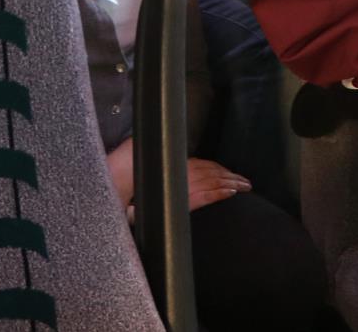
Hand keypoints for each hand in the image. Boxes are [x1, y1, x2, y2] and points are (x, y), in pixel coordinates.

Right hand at [104, 144, 251, 212]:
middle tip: (244, 180)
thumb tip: (159, 156)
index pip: (199, 164)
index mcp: (171, 163)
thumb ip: (155, 160)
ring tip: (243, 186)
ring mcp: (181, 185)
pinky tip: (231, 193)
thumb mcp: (141, 160)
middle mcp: (178, 170)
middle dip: (228, 175)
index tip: (227, 172)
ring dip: (230, 183)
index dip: (215, 167)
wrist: (113, 186)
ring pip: (212, 182)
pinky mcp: (181, 200)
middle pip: (209, 172)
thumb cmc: (123, 174)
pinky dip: (219, 193)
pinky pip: (206, 196)